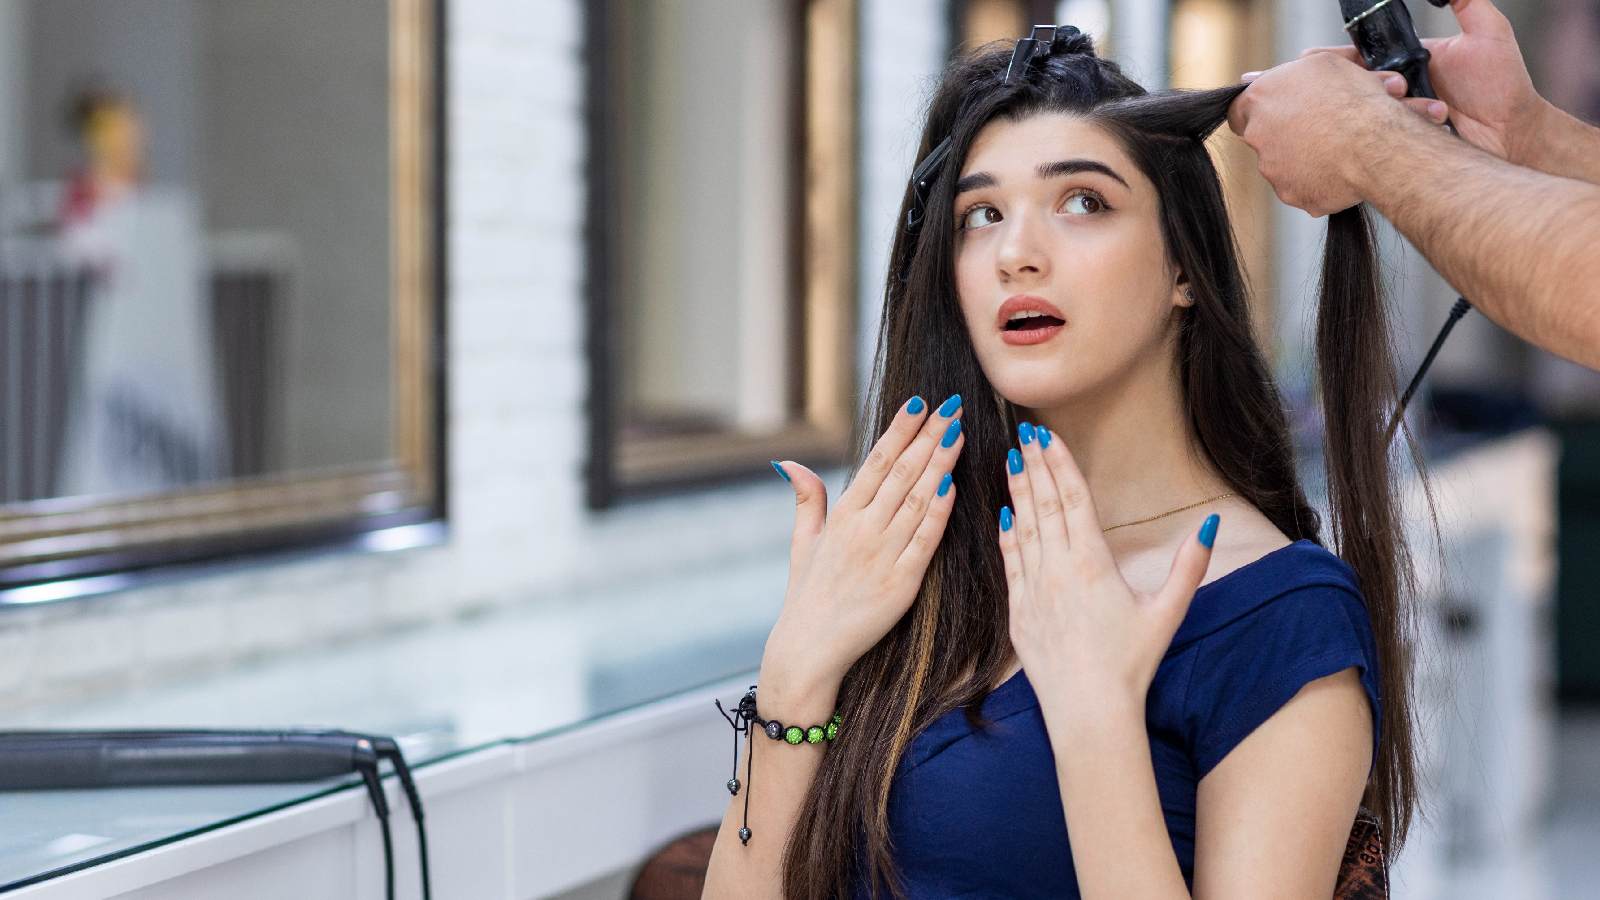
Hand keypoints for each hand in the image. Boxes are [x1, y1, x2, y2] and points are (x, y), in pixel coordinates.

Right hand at [765, 394, 966, 688]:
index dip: (899, 430)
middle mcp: (862, 530)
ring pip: (916, 499)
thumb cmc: (808, 595)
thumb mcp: (802, 543)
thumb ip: (806, 500)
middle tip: (952, 407)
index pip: (876, 462)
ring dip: (940, 464)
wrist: (810, 649)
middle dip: (929, 436)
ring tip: (958, 434)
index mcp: (841, 517)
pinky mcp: (901, 584)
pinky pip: (924, 541)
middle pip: (902, 473)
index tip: (919, 403)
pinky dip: (938, 513)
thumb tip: (789, 463)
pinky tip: (952, 487)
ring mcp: (883, 556)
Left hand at [997, 422, 1219, 708]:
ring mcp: (1033, 590)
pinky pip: (1010, 564)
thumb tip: (1209, 524)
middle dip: (1035, 467)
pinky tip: (1003, 515)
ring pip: (1023, 529)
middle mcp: (1058, 570)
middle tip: (1024, 433)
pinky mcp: (1018, 612)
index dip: (1060, 465)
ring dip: (1017, 493)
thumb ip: (1189, 566)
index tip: (1047, 437)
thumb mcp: (1168, 612)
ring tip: (1010, 461)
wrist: (1089, 711)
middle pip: (1044, 506)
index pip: (1073, 501)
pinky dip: (1006, 536)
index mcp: (1093, 563)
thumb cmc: (1132, 664)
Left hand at [1228, 52, 1433, 216]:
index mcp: (1260, 98)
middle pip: (1262, 137)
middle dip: (1286, 133)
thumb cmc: (1354, 99)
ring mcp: (1272, 168)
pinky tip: (1340, 168)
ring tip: (1337, 147)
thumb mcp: (1324, 63)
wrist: (1376, 145)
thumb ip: (1290, 71)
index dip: (1260, 110)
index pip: (1240, 108)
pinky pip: (1301, 186)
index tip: (1278, 111)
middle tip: (1318, 128)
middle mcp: (1258, 135)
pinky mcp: (1290, 193)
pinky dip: (1318, 179)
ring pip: (1282, 163)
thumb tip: (1256, 77)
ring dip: (1303, 156)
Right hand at [1291, 0, 1543, 165]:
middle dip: (1334, 85)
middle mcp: (1400, 90)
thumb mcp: (1488, 32)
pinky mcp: (1401, 143)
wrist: (1513, 134)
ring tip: (1368, 102)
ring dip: (1362, 106)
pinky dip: (1371, 132)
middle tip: (1319, 85)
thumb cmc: (1504, 86)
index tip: (1311, 59)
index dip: (1335, 58)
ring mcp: (1398, 118)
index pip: (1363, 56)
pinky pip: (1376, 136)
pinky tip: (1364, 131)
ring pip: (1361, 111)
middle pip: (1352, 85)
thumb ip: (1467, 3)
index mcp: (1411, 62)